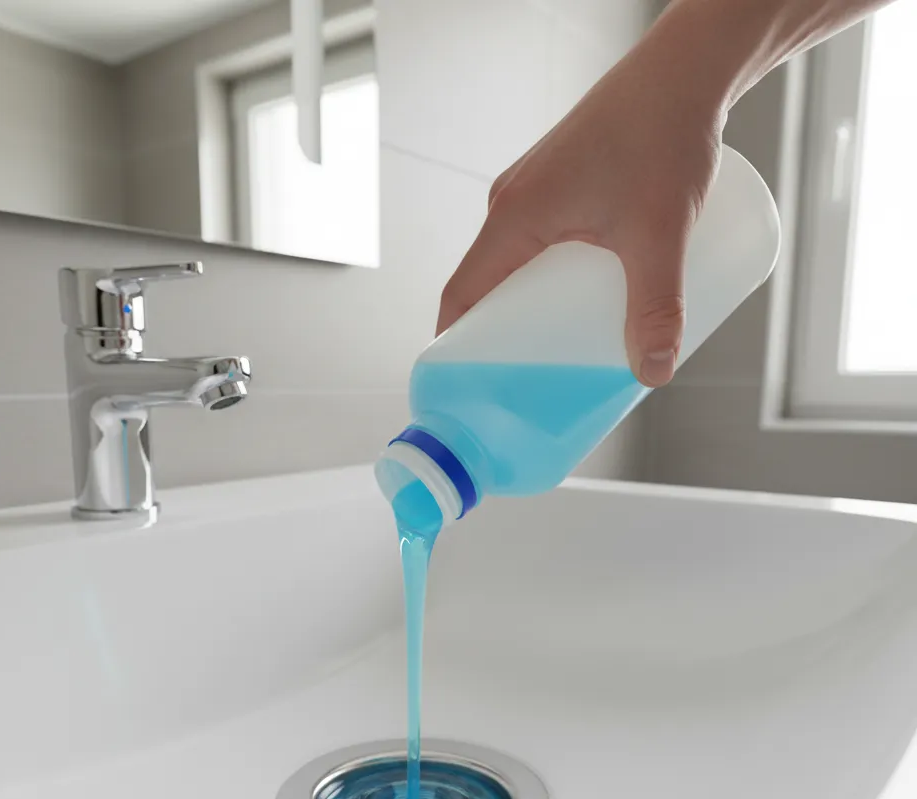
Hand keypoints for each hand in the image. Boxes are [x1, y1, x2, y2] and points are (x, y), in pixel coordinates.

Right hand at [436, 40, 724, 386]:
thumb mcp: (660, 234)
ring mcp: (534, 189)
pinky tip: (582, 294)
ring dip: (530, 306)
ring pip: (515, 264)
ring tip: (562, 345)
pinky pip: (538, 241)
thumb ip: (657, 307)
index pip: (461, 295)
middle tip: (531, 380)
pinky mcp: (559, 182)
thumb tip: (654, 374)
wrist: (686, 69)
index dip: (454, 346)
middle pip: (488, 286)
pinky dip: (546, 276)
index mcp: (514, 216)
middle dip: (504, 338)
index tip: (466, 386)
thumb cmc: (664, 134)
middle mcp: (512, 202)